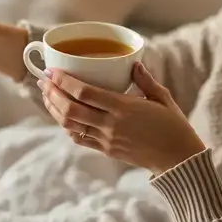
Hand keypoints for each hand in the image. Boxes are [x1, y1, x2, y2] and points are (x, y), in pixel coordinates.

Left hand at [38, 62, 206, 174]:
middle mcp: (111, 124)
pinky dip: (67, 127)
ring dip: (54, 109)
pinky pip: (79, 138)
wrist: (177, 159)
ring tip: (47, 95)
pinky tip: (61, 116)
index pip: (84, 93)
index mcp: (123, 107)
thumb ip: (145, 80)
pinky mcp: (106, 150)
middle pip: (70, 109)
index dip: (64, 82)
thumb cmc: (173, 126)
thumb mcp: (162, 98)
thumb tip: (133, 63)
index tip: (53, 71)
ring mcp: (106, 139)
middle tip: (44, 80)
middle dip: (53, 93)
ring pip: (70, 125)